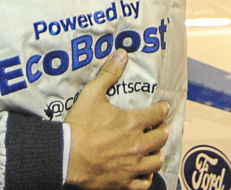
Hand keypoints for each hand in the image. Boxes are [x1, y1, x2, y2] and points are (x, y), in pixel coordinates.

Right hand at [66, 51, 169, 189]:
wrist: (66, 156)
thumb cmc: (79, 125)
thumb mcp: (92, 94)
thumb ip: (109, 74)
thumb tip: (122, 53)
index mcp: (132, 123)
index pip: (158, 114)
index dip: (163, 109)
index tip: (164, 108)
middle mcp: (137, 145)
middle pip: (161, 137)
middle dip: (162, 130)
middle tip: (159, 127)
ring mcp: (131, 166)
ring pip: (156, 161)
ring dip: (157, 153)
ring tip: (154, 149)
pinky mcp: (124, 182)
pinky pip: (143, 183)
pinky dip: (146, 177)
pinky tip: (143, 171)